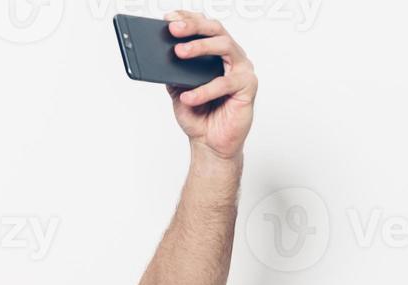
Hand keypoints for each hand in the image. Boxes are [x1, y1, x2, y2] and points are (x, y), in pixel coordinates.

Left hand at [165, 11, 257, 159]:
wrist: (210, 144)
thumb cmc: (198, 116)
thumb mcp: (178, 91)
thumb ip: (173, 73)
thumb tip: (160, 56)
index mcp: (215, 54)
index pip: (204, 28)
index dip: (188, 19)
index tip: (168, 18)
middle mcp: (231, 57)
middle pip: (215, 30)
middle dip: (193, 26)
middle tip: (173, 28)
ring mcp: (241, 69)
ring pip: (225, 47)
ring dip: (201, 47)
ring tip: (179, 52)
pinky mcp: (247, 87)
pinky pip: (226, 83)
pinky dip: (205, 90)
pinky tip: (188, 96)